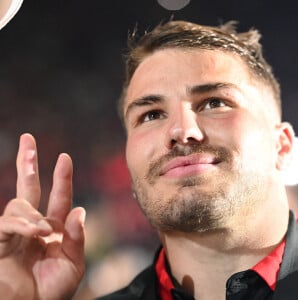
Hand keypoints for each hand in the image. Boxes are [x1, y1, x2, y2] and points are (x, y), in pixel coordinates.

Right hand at [0, 133, 84, 299]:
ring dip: (31, 213)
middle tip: (27, 139)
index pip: (59, 197)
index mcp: (55, 229)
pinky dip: (21, 224)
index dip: (62, 178)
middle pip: (29, 188)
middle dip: (28, 163)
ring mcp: (15, 233)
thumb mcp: (72, 265)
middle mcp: (34, 226)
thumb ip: (76, 238)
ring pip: (19, 204)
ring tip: (42, 232)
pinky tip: (34, 230)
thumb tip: (80, 209)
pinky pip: (5, 223)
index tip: (64, 157)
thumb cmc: (52, 293)